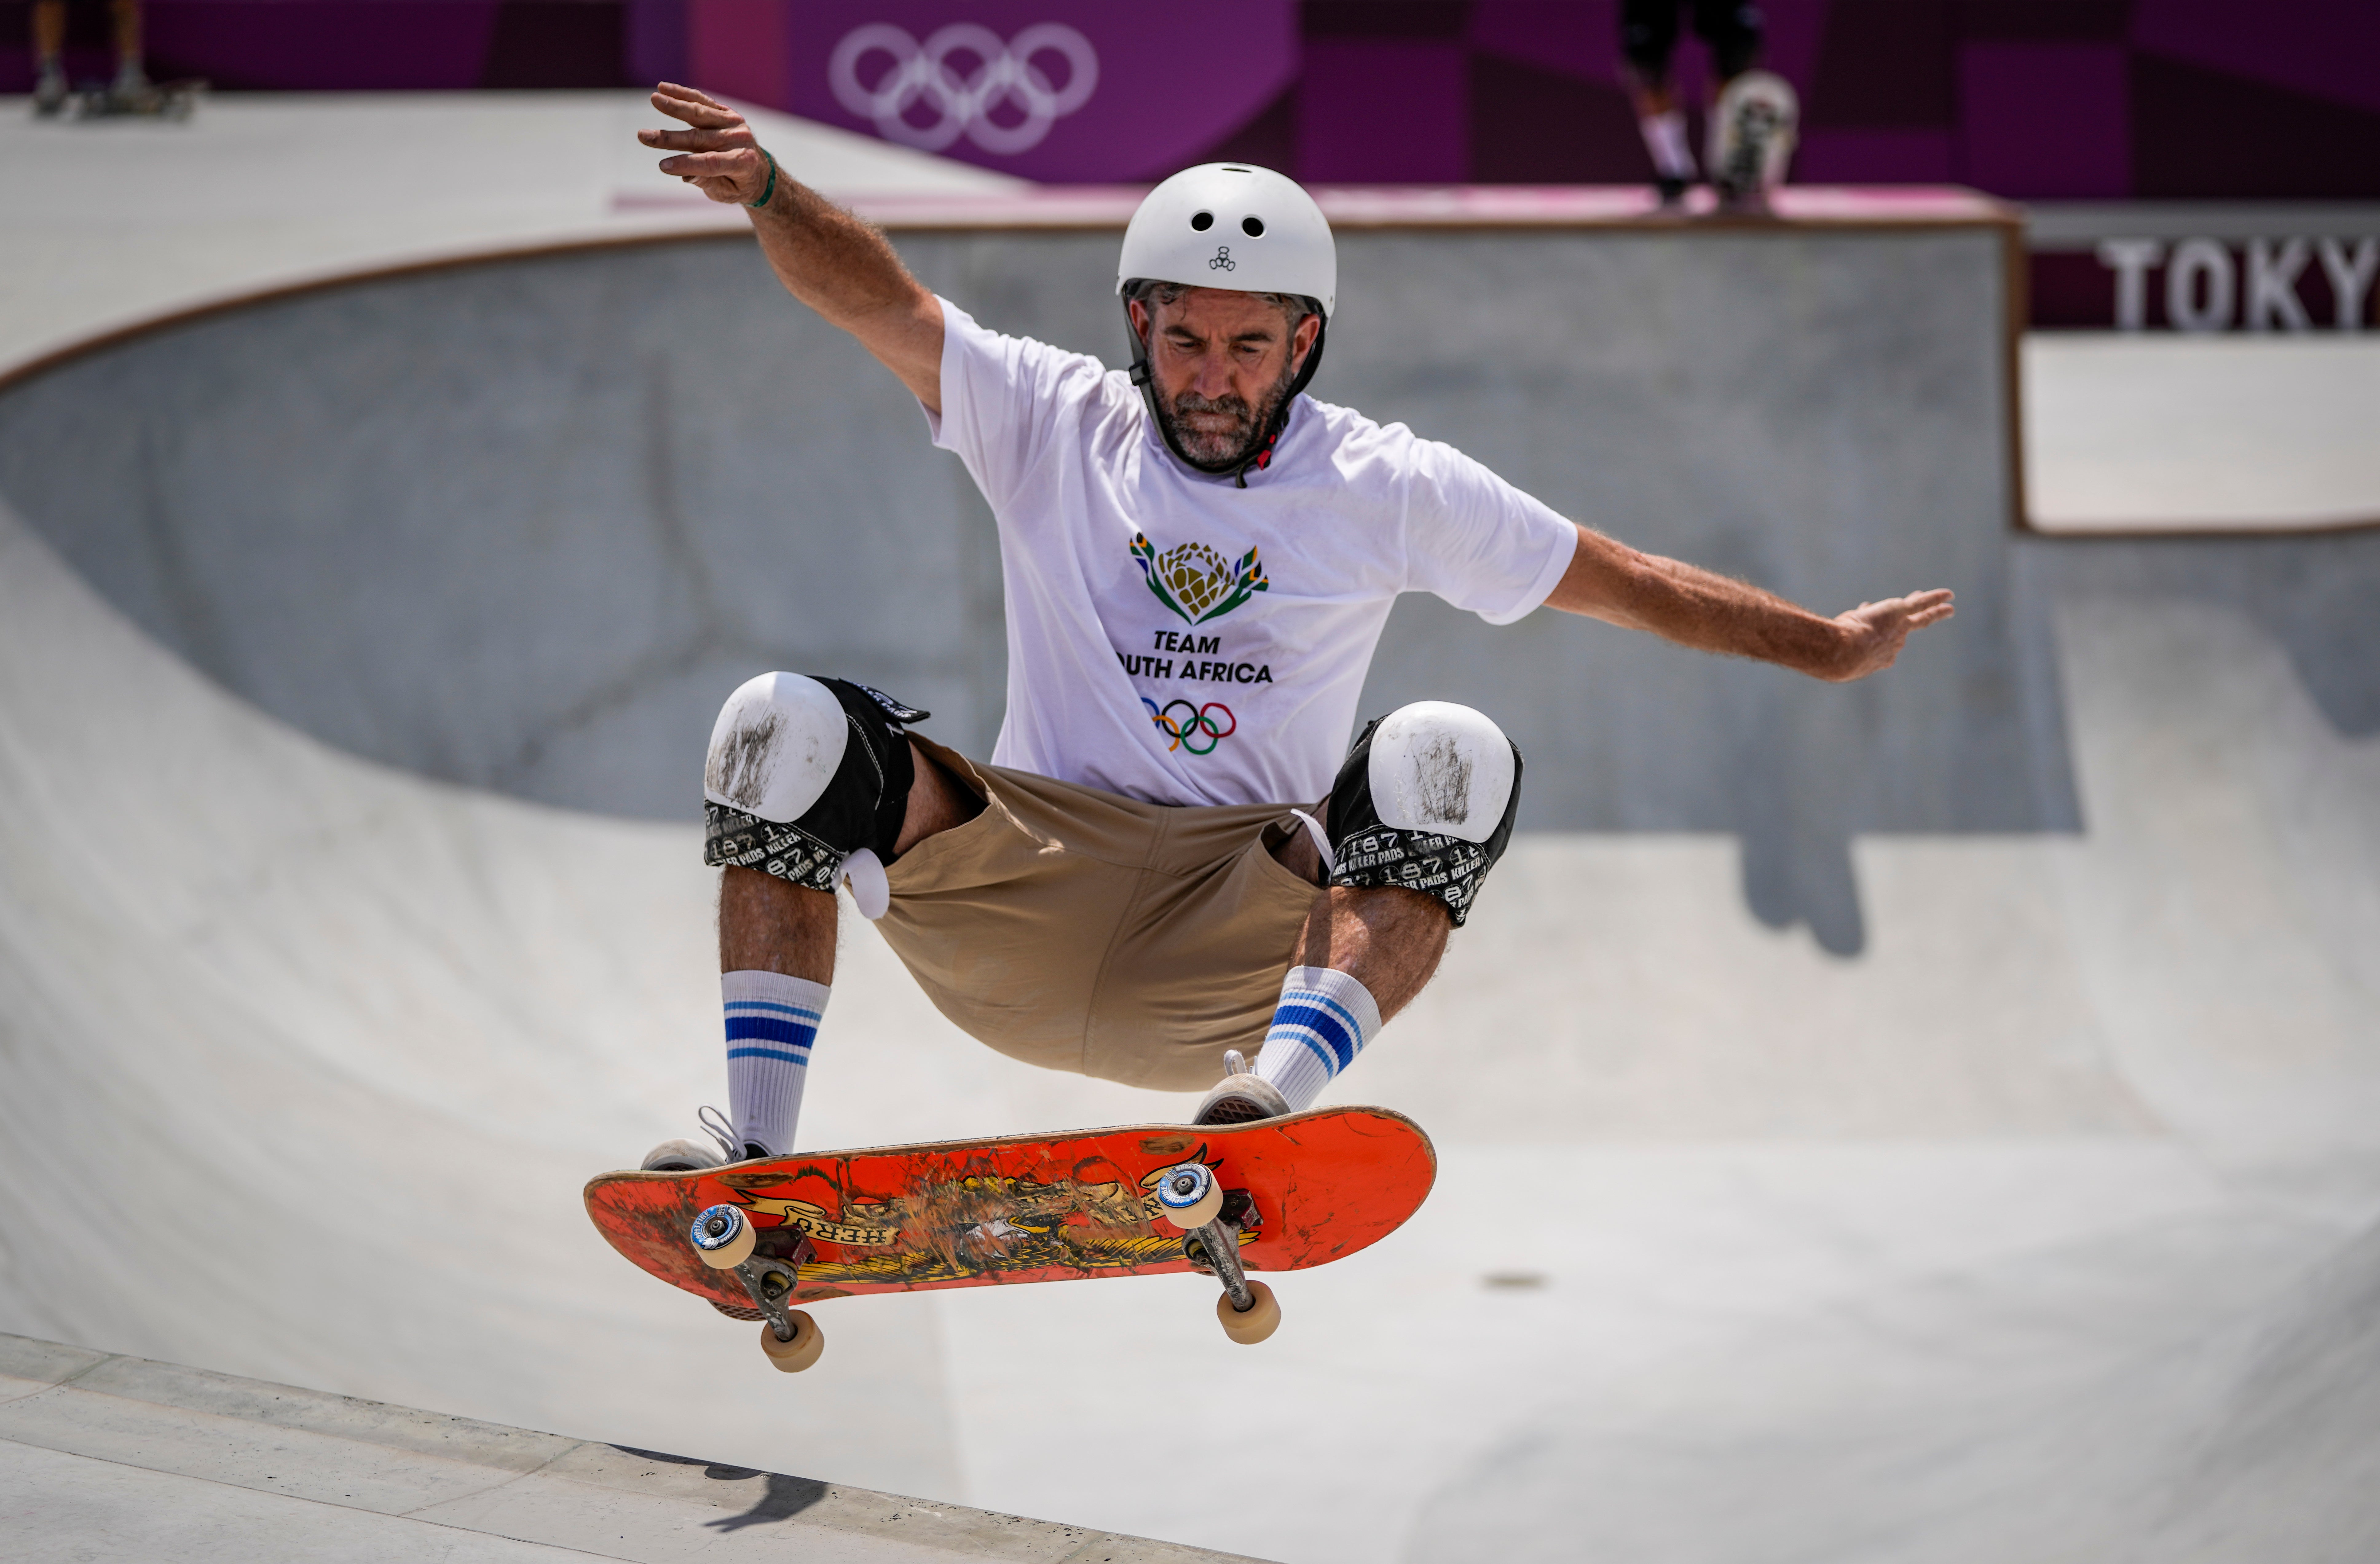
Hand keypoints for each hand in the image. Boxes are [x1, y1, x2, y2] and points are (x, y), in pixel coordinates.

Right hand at [640, 83, 769, 203]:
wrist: (759, 170)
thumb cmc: (738, 185)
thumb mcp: (726, 192)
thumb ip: (707, 182)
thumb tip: (685, 175)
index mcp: (743, 163)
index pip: (710, 163)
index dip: (686, 164)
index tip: (662, 166)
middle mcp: (739, 139)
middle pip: (699, 138)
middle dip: (669, 138)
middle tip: (644, 136)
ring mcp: (734, 123)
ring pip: (700, 113)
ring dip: (674, 106)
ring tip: (654, 99)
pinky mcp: (726, 113)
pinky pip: (702, 101)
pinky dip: (683, 94)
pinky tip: (664, 88)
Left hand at [1827, 588, 1954, 681]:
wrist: (1843, 652)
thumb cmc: (1833, 654)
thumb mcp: (1833, 647)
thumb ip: (1838, 638)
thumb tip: (1830, 632)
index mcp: (1878, 659)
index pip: (1879, 642)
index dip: (1874, 631)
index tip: (1863, 610)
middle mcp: (1894, 647)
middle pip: (1901, 633)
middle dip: (1905, 626)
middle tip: (1914, 622)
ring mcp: (1899, 631)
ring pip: (1921, 620)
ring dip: (1934, 612)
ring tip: (1948, 609)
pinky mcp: (1900, 613)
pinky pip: (1922, 605)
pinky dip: (1936, 599)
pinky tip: (1949, 595)